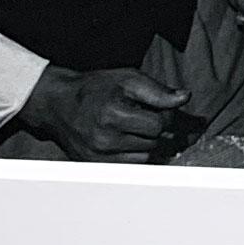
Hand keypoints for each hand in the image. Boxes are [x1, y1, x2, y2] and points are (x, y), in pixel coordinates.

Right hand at [14, 63, 189, 159]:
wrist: (58, 104)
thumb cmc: (95, 88)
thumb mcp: (127, 79)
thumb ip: (157, 91)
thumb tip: (185, 98)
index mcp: (112, 115)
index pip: (157, 125)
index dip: (162, 115)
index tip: (153, 108)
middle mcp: (105, 139)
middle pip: (153, 141)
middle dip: (153, 128)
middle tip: (139, 115)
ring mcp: (99, 156)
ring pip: (145, 156)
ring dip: (145, 142)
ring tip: (129, 127)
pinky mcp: (96, 166)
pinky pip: (131, 165)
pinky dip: (133, 153)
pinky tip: (124, 139)